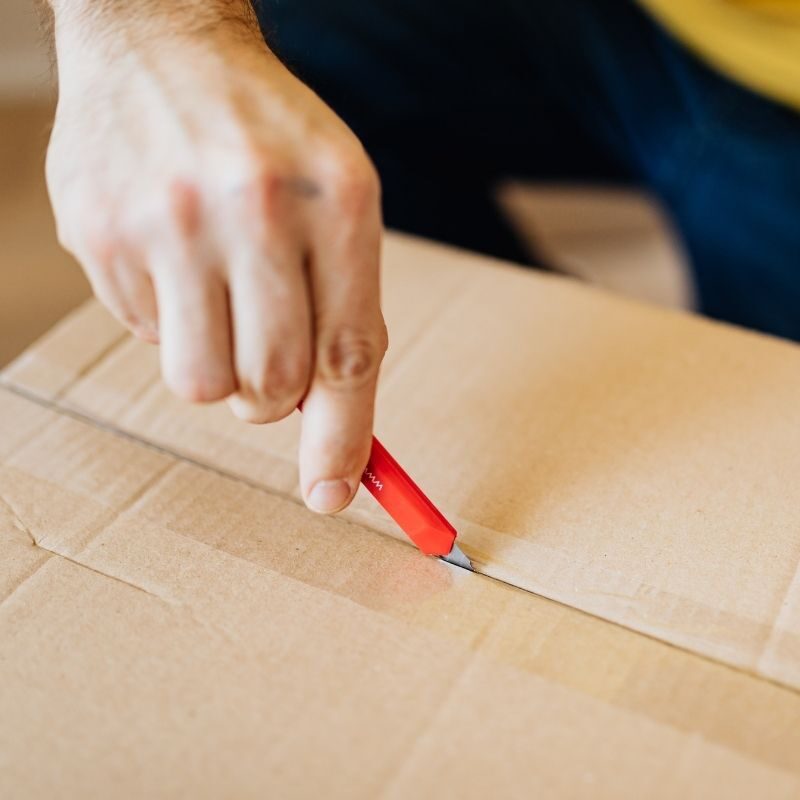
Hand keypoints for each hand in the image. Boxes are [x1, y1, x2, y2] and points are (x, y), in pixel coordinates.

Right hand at [45, 3, 386, 513]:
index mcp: (336, 200)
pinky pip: (141, 339)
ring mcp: (167, 219)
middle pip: (271, 386)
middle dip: (274, 397)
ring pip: (199, 384)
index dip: (344, 440)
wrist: (164, 43)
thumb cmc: (270, 141)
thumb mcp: (340, 204)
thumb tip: (330, 433)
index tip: (335, 494)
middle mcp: (252, 208)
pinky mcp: (100, 233)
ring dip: (217, 369)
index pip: (347, 356)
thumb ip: (345, 314)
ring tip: (217, 303)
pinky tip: (171, 259)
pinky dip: (167, 321)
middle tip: (270, 359)